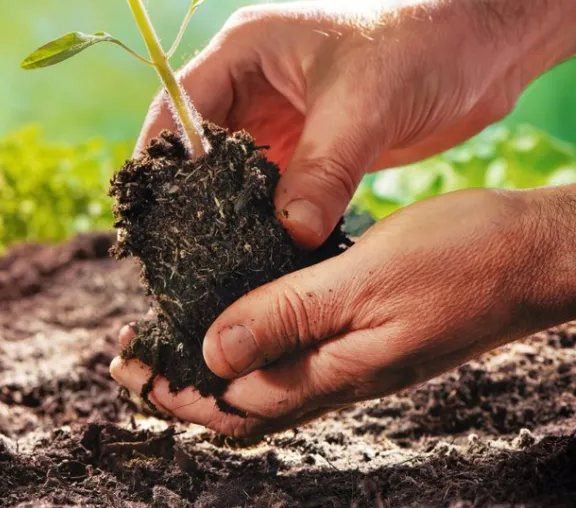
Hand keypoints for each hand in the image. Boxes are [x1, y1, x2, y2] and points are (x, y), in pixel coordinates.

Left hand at [111, 187, 575, 438]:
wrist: (537, 255)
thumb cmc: (463, 260)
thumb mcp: (363, 280)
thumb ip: (287, 317)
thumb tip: (211, 355)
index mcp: (332, 373)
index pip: (231, 405)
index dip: (172, 391)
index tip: (125, 366)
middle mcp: (337, 377)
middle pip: (238, 402)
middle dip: (178, 385)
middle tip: (128, 358)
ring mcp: (353, 359)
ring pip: (264, 380)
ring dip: (209, 364)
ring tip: (165, 337)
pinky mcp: (366, 334)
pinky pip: (294, 352)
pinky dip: (250, 340)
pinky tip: (236, 312)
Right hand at [139, 0, 575, 249]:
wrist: (482, 48)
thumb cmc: (420, 48)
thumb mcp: (364, 107)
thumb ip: (323, 170)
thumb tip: (290, 233)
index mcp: (244, 52)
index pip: (178, 106)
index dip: (163, 158)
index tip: (155, 211)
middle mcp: (249, 84)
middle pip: (194, 146)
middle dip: (186, 195)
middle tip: (176, 248)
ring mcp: (275, 117)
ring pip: (228, 173)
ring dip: (223, 211)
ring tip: (211, 259)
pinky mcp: (303, 148)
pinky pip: (267, 189)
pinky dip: (261, 219)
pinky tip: (257, 253)